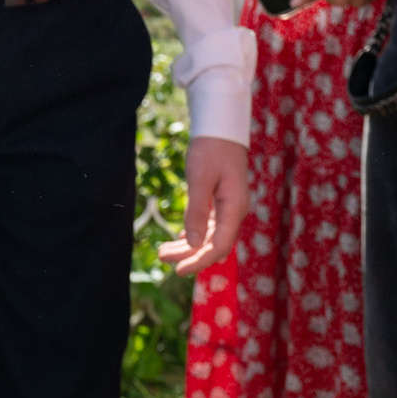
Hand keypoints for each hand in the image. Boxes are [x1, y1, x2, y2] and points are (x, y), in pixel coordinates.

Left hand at [157, 138, 249, 275]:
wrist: (221, 128)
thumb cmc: (211, 150)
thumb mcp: (200, 179)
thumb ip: (197, 211)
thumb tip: (192, 244)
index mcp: (234, 210)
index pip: (218, 247)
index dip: (199, 261)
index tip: (178, 270)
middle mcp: (234, 212)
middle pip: (212, 244)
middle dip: (188, 255)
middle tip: (162, 257)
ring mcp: (229, 207)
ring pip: (208, 235)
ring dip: (188, 245)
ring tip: (163, 251)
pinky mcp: (221, 199)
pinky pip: (208, 224)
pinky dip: (193, 232)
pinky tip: (180, 237)